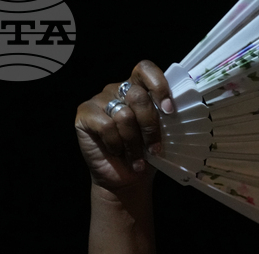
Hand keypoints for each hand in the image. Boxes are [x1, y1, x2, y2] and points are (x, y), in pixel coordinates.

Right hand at [74, 61, 174, 194]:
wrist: (126, 179)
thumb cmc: (145, 155)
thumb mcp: (161, 135)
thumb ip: (163, 118)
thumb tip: (174, 112)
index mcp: (138, 89)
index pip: (146, 70)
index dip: (159, 86)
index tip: (169, 111)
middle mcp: (118, 90)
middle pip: (138, 96)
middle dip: (150, 126)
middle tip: (154, 149)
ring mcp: (99, 100)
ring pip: (124, 115)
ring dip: (134, 143)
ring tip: (136, 158)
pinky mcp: (85, 113)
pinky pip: (107, 126)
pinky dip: (116, 144)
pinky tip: (117, 152)